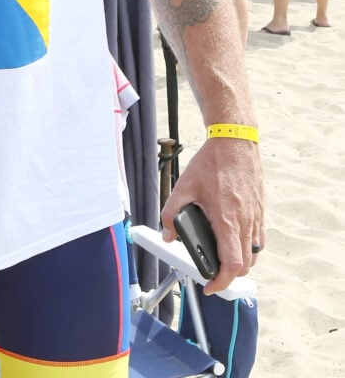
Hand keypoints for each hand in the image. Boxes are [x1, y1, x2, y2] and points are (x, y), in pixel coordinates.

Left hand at [160, 137, 263, 293]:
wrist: (235, 142)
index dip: (222, 282)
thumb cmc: (211, 163)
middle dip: (229, 276)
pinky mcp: (260, 211)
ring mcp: (256, 217)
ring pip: (255, 254)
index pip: (232, 264)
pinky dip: (248, 248)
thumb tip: (168, 235)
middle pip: (246, 265)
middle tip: (213, 274)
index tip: (210, 286)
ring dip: (241, 263)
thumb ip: (171, 213)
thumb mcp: (183, 187)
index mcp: (227, 220)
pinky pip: (259, 239)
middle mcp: (246, 222)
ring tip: (222, 259)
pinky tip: (234, 240)